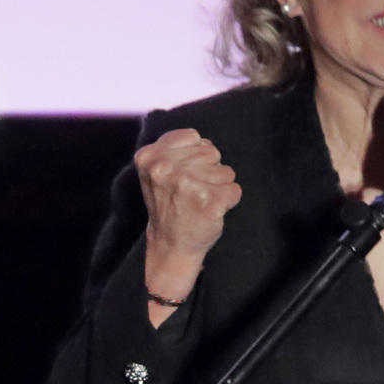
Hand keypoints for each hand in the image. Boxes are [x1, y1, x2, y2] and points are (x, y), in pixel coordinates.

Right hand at [136, 128, 240, 314]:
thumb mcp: (158, 170)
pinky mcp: (208, 202)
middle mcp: (164, 169)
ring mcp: (186, 185)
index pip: (195, 137)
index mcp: (149, 156)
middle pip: (212, 152)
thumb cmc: (170, 205)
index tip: (182, 177)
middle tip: (192, 193)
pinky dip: (229, 201)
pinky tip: (211, 212)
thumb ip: (175, 148)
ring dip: (218, 187)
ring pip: (226, 171)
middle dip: (209, 171)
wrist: (170, 245)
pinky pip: (235, 190)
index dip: (195, 157)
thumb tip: (205, 142)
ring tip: (200, 202)